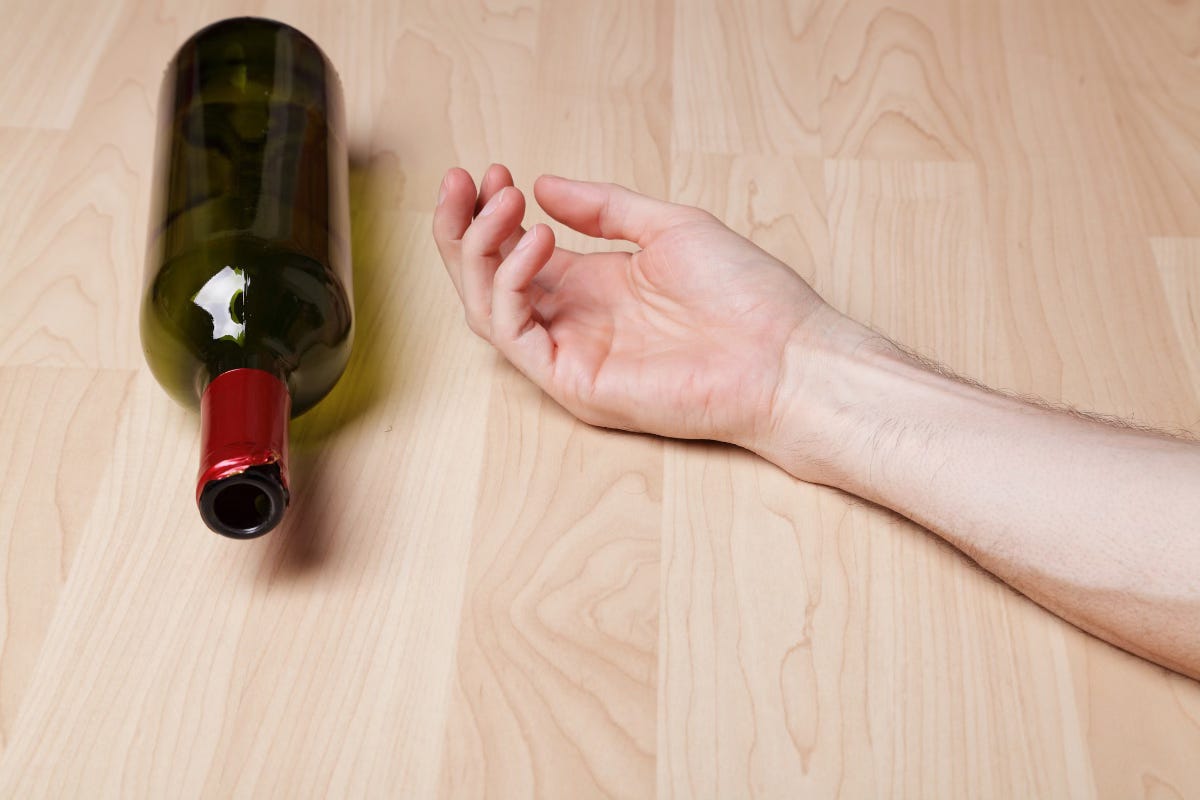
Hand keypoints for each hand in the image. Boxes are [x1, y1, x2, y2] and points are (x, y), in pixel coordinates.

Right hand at [432, 164, 844, 459]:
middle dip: (464, 228)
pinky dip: (512, 284)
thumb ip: (605, 207)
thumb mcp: (670, 227)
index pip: (517, 253)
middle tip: (463, 179)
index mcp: (595, 287)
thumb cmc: (746, 295)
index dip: (494, 212)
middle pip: (488, 279)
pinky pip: (516, 334)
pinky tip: (536, 240)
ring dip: (478, 250)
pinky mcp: (574, 383)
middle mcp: (574, 321)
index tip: (493, 170)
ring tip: (501, 202)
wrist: (786, 354)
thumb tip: (546, 184)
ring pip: (487, 307)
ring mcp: (570, 354)